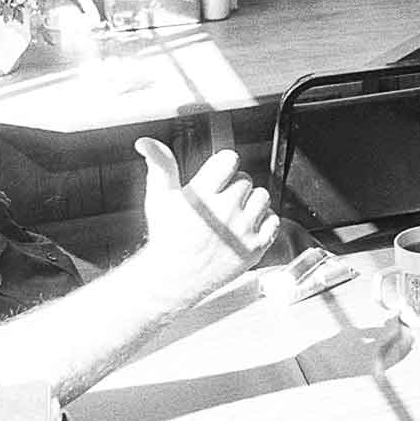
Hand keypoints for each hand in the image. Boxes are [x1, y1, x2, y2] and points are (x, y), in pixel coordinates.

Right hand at [134, 138, 278, 294]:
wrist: (173, 278)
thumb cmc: (167, 236)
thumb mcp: (159, 198)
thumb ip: (160, 165)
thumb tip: (146, 142)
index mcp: (202, 196)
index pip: (229, 159)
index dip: (223, 165)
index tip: (216, 176)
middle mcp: (224, 212)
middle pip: (246, 179)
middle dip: (233, 187)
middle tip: (218, 202)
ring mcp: (241, 232)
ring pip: (262, 197)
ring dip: (250, 203)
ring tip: (232, 215)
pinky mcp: (254, 249)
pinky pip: (274, 220)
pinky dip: (263, 222)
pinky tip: (244, 228)